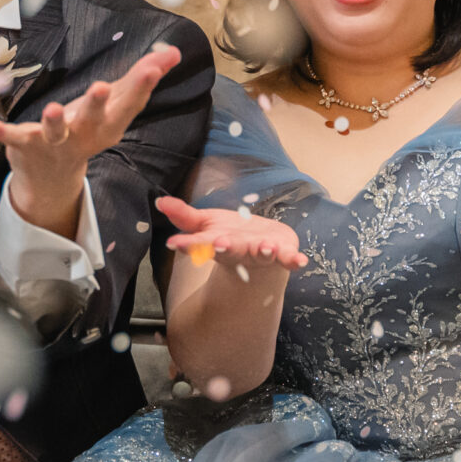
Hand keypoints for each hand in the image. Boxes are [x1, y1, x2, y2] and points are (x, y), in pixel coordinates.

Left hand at [0, 42, 184, 235]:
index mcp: (109, 124)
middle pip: (93, 119)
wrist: (51, 176)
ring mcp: (55, 142)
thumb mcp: (115, 106)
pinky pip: (15, 139)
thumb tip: (175, 52)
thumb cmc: (87, 129)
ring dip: (53, 121)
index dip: (142, 84)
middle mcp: (85, 135)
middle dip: (96, 104)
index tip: (154, 66)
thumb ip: (142, 78)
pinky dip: (4, 134)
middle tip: (100, 87)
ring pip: (55, 131)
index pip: (129, 103)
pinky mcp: (27, 145)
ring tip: (51, 109)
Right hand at [156, 195, 307, 269]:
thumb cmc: (230, 236)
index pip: (198, 244)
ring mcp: (260, 253)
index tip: (175, 243)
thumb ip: (184, 216)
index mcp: (216, 243)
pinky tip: (300, 261)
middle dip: (226, 247)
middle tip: (219, 245)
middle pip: (231, 250)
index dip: (187, 244)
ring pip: (261, 253)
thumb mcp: (205, 224)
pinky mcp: (282, 252)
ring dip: (263, 251)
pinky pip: (288, 258)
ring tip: (265, 248)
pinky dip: (293, 260)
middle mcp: (238, 250)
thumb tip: (160, 200)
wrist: (260, 253)